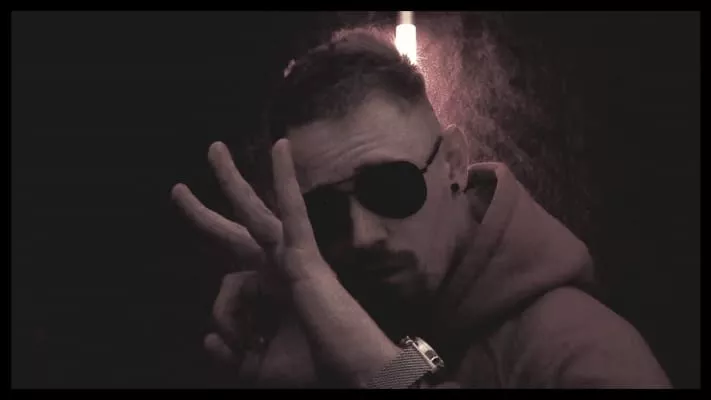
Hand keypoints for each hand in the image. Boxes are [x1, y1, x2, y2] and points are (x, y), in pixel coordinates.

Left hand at [173, 139, 397, 386]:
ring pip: (256, 212)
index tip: (233, 344)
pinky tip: (280, 146)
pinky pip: (294, 211)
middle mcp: (279, 270)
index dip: (224, 316)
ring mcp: (293, 259)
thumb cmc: (311, 369)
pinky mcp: (305, 256)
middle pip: (236, 232)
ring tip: (213, 149)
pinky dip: (286, 180)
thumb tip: (207, 338)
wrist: (350, 371)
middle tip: (177, 189)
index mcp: (271, 293)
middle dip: (206, 212)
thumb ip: (230, 353)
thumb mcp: (256, 367)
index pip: (229, 286)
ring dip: (231, 181)